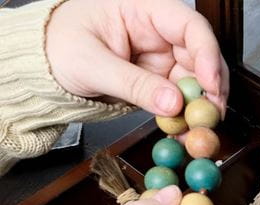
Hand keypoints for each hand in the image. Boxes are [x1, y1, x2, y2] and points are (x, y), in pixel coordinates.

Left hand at [45, 0, 228, 116]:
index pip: (189, 26)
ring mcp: (163, 58)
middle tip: (211, 116)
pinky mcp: (160, 82)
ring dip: (201, 108)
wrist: (41, 66)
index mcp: (144, 9)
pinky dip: (186, 117)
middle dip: (211, 88)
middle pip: (202, 57)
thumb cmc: (57, 47)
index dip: (206, 54)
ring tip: (196, 130)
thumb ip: (133, 84)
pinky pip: (182, 100)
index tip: (210, 83)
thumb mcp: (90, 64)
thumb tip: (173, 104)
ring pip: (197, 82)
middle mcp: (161, 33)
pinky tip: (184, 131)